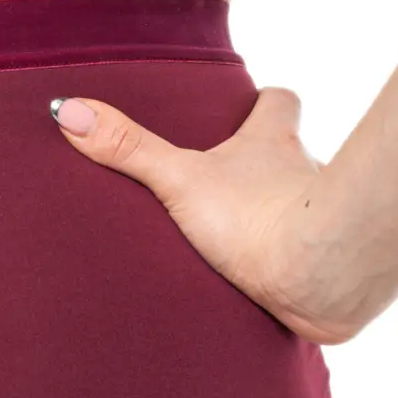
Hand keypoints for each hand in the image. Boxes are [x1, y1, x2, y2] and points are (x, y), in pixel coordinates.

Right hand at [50, 88, 397, 344]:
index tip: (252, 105)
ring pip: (302, 211)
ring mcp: (322, 223)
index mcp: (273, 143)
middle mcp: (306, 173)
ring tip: (243, 246)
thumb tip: (66, 109)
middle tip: (229, 182)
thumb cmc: (259, 218)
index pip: (279, 102)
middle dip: (265, 167)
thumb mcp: (181, 180)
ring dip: (279, 223)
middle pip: (292, 156)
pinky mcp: (331, 272)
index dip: (265, 102)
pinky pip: (312, 266)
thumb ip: (128, 149)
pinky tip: (271, 295)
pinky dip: (296, 274)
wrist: (323, 275)